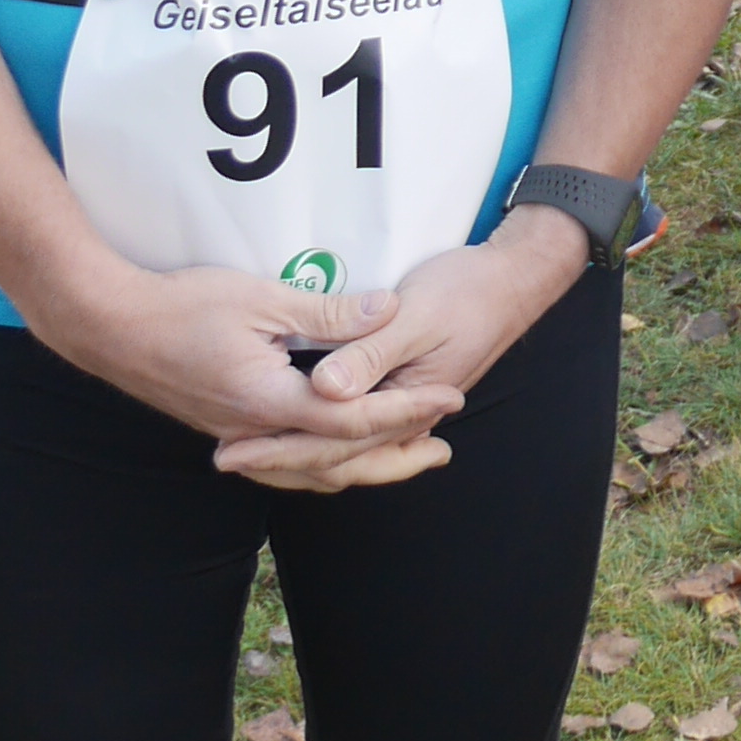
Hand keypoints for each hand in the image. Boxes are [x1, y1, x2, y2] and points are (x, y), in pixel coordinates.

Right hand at [39, 260, 466, 487]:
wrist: (109, 326)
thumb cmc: (182, 305)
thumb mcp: (263, 297)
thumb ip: (328, 313)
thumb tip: (386, 311)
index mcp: (268, 402)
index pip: (354, 421)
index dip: (408, 411)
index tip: (450, 399)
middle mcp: (255, 432)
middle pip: (338, 464)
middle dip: (396, 456)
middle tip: (443, 449)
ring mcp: (238, 436)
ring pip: (310, 472)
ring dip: (363, 466)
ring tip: (406, 457)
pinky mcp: (227, 430)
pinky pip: (285, 464)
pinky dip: (323, 465)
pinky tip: (341, 454)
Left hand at [221, 212, 589, 488]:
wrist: (515, 279)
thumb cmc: (468, 288)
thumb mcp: (415, 313)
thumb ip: (369, 352)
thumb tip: (325, 388)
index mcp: (403, 404)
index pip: (332, 441)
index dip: (276, 447)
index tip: (230, 449)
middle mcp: (405, 419)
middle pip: (334, 458)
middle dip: (278, 460)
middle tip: (224, 458)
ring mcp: (406, 412)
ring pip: (345, 454)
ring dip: (298, 458)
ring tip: (251, 456)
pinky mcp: (403, 397)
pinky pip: (356, 437)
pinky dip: (323, 443)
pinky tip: (302, 434)